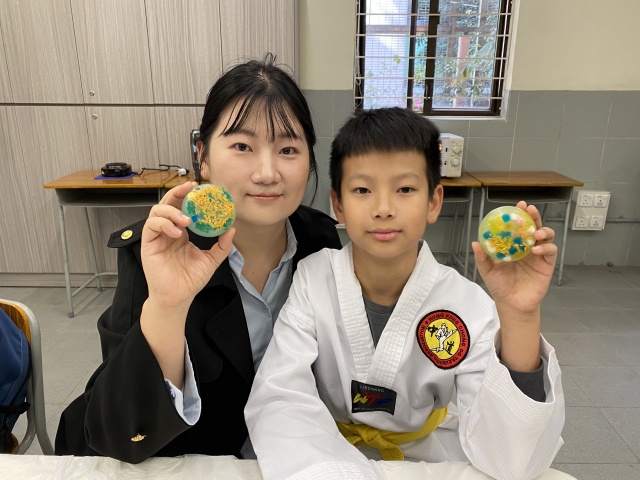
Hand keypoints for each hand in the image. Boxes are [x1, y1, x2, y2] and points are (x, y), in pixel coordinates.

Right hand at [140, 181, 234, 307]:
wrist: (179, 297)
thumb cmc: (191, 280)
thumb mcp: (211, 260)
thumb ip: (222, 245)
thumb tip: (232, 229)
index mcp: (181, 232)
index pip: (181, 207)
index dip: (187, 196)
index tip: (199, 188)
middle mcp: (168, 231)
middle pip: (167, 204)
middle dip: (177, 193)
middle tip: (190, 189)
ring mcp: (157, 237)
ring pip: (157, 212)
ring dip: (172, 211)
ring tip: (186, 220)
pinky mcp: (148, 244)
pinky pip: (151, 226)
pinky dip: (164, 224)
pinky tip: (177, 232)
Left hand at [472, 201, 556, 314]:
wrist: (512, 303)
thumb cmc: (500, 285)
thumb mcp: (487, 270)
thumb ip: (482, 257)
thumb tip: (475, 242)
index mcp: (514, 245)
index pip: (517, 226)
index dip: (519, 215)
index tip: (517, 206)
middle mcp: (527, 247)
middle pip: (534, 226)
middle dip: (533, 216)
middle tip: (529, 209)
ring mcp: (538, 254)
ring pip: (546, 236)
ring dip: (543, 230)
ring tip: (535, 232)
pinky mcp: (547, 264)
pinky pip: (550, 251)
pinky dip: (545, 247)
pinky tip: (535, 249)